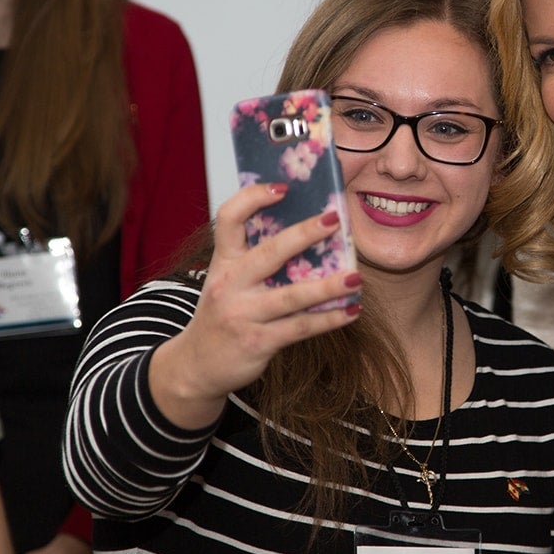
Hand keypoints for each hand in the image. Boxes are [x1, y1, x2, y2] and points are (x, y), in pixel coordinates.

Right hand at [150, 182, 362, 427]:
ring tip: (357, 277)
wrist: (196, 365)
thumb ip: (256, 259)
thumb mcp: (227, 281)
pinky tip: (351, 311)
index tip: (283, 187)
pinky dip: (329, 320)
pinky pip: (300, 328)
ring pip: (292, 296)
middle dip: (304, 234)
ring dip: (328, 286)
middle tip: (335, 220)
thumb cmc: (221, 314)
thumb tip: (310, 235)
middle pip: (269, 253)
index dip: (253, 198)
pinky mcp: (257, 342)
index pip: (229, 219)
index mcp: (223, 262)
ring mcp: (243, 314)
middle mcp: (230, 285)